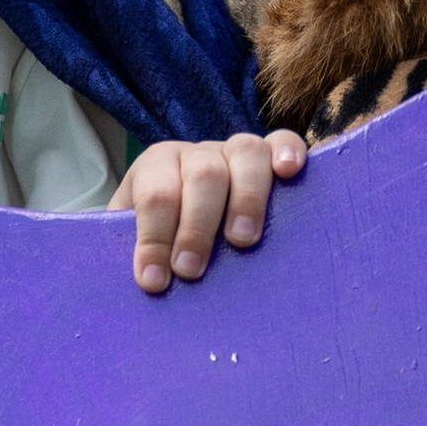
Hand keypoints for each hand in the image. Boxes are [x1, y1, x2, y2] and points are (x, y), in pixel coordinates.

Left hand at [109, 131, 307, 293]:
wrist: (180, 218)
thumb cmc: (164, 240)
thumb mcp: (138, 241)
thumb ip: (140, 253)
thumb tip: (148, 285)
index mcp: (156, 168)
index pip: (155, 195)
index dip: (154, 238)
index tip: (154, 279)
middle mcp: (197, 154)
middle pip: (203, 174)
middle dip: (197, 226)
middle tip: (191, 269)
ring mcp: (234, 151)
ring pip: (245, 153)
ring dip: (246, 198)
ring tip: (243, 240)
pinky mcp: (270, 154)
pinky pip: (283, 141)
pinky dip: (288, 152)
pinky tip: (288, 172)